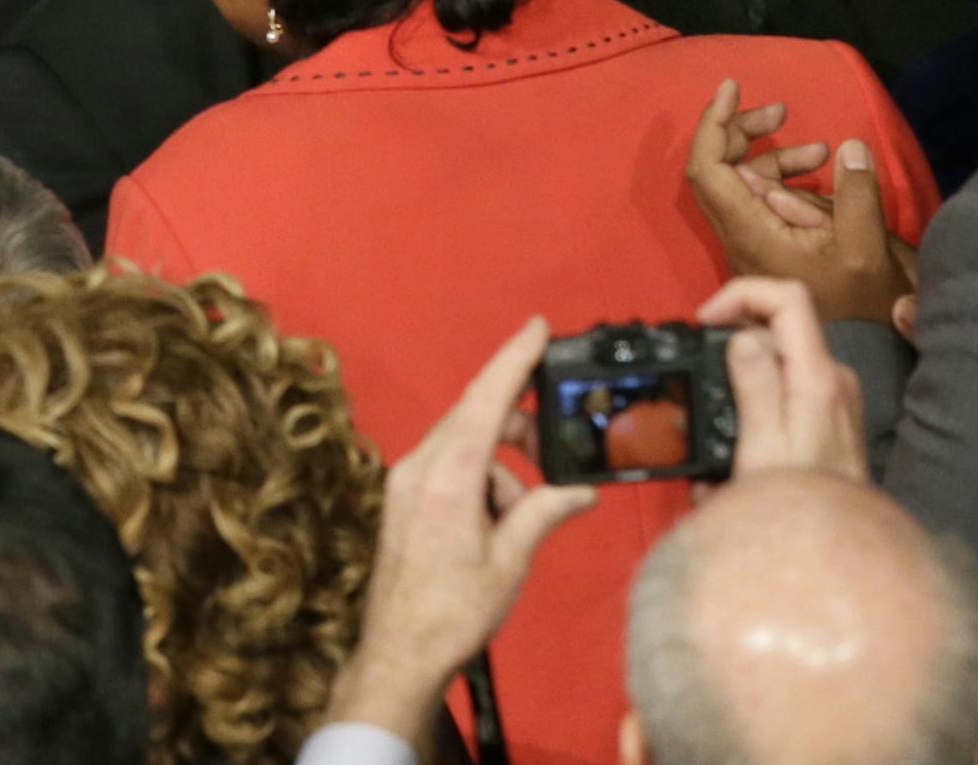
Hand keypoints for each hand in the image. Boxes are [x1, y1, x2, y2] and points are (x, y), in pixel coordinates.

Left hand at [325, 319, 596, 745]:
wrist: (400, 651)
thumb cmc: (451, 611)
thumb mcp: (510, 560)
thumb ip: (544, 512)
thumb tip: (578, 491)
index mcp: (447, 477)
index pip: (485, 399)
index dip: (514, 360)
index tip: (536, 328)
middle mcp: (419, 468)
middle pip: (476, 419)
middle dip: (519, 431)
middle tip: (553, 457)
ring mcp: (406, 482)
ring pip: (466, 447)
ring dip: (501, 471)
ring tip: (517, 522)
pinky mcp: (404, 498)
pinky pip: (450, 469)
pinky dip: (480, 483)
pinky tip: (495, 525)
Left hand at [685, 79, 910, 323]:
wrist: (863, 352)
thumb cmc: (863, 307)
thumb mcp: (865, 248)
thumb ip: (856, 193)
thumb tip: (848, 147)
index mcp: (749, 232)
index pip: (707, 170)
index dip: (712, 125)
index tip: (731, 88)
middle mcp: (740, 234)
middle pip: (718, 168)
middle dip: (743, 131)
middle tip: (781, 111)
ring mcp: (752, 240)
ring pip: (744, 183)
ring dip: (775, 156)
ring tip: (819, 151)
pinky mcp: (769, 244)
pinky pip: (764, 201)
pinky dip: (786, 179)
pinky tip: (821, 174)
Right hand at [698, 277, 867, 482]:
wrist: (838, 544)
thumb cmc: (797, 500)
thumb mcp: (762, 446)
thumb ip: (756, 386)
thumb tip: (743, 337)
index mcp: (817, 377)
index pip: (788, 298)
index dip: (742, 293)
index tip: (707, 319)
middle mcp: (834, 376)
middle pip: (779, 325)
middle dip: (733, 341)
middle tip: (699, 379)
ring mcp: (836, 393)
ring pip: (781, 354)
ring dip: (742, 372)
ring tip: (716, 417)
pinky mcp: (831, 410)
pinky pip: (789, 381)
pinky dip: (759, 392)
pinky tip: (740, 430)